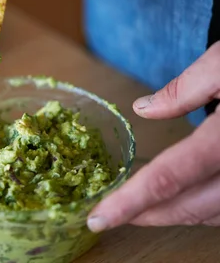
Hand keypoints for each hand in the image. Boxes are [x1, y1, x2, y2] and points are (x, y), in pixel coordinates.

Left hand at [87, 42, 219, 231]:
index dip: (130, 203)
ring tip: (143, 206)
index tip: (99, 218)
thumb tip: (143, 110)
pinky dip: (207, 207)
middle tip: (112, 215)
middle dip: (149, 214)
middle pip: (192, 206)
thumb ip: (186, 88)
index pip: (169, 178)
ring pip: (217, 214)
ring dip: (179, 214)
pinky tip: (188, 196)